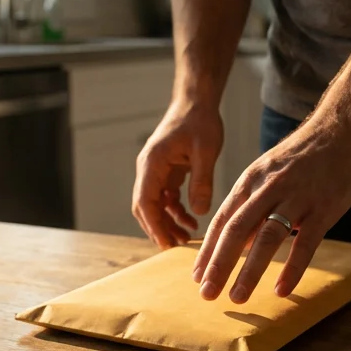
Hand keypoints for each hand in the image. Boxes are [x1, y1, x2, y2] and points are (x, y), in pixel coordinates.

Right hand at [132, 100, 223, 248]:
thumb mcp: (205, 151)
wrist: (197, 102)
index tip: (165, 243)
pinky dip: (175, 212)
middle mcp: (149, 169)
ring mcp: (156, 171)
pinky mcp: (167, 173)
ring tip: (186, 238)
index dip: (154, 225)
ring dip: (167, 223)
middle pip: (145, 207)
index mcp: (153, 163)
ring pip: (155, 205)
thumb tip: (199, 212)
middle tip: (176, 247)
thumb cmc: (200, 121)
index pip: (145, 201)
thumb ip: (202, 181)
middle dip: (158, 228)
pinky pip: (166, 198)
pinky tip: (191, 221)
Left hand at [193, 119, 350, 302]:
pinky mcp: (324, 207)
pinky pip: (306, 242)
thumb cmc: (302, 158)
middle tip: (206, 294)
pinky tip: (281, 290)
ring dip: (249, 271)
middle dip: (218, 265)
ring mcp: (296, 198)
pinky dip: (292, 268)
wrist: (342, 129)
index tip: (196, 277)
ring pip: (267, 238)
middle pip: (236, 231)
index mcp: (250, 181)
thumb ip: (251, 207)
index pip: (221, 220)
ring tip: (237, 297)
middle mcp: (268, 189)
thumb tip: (237, 245)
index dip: (207, 251)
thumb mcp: (267, 174)